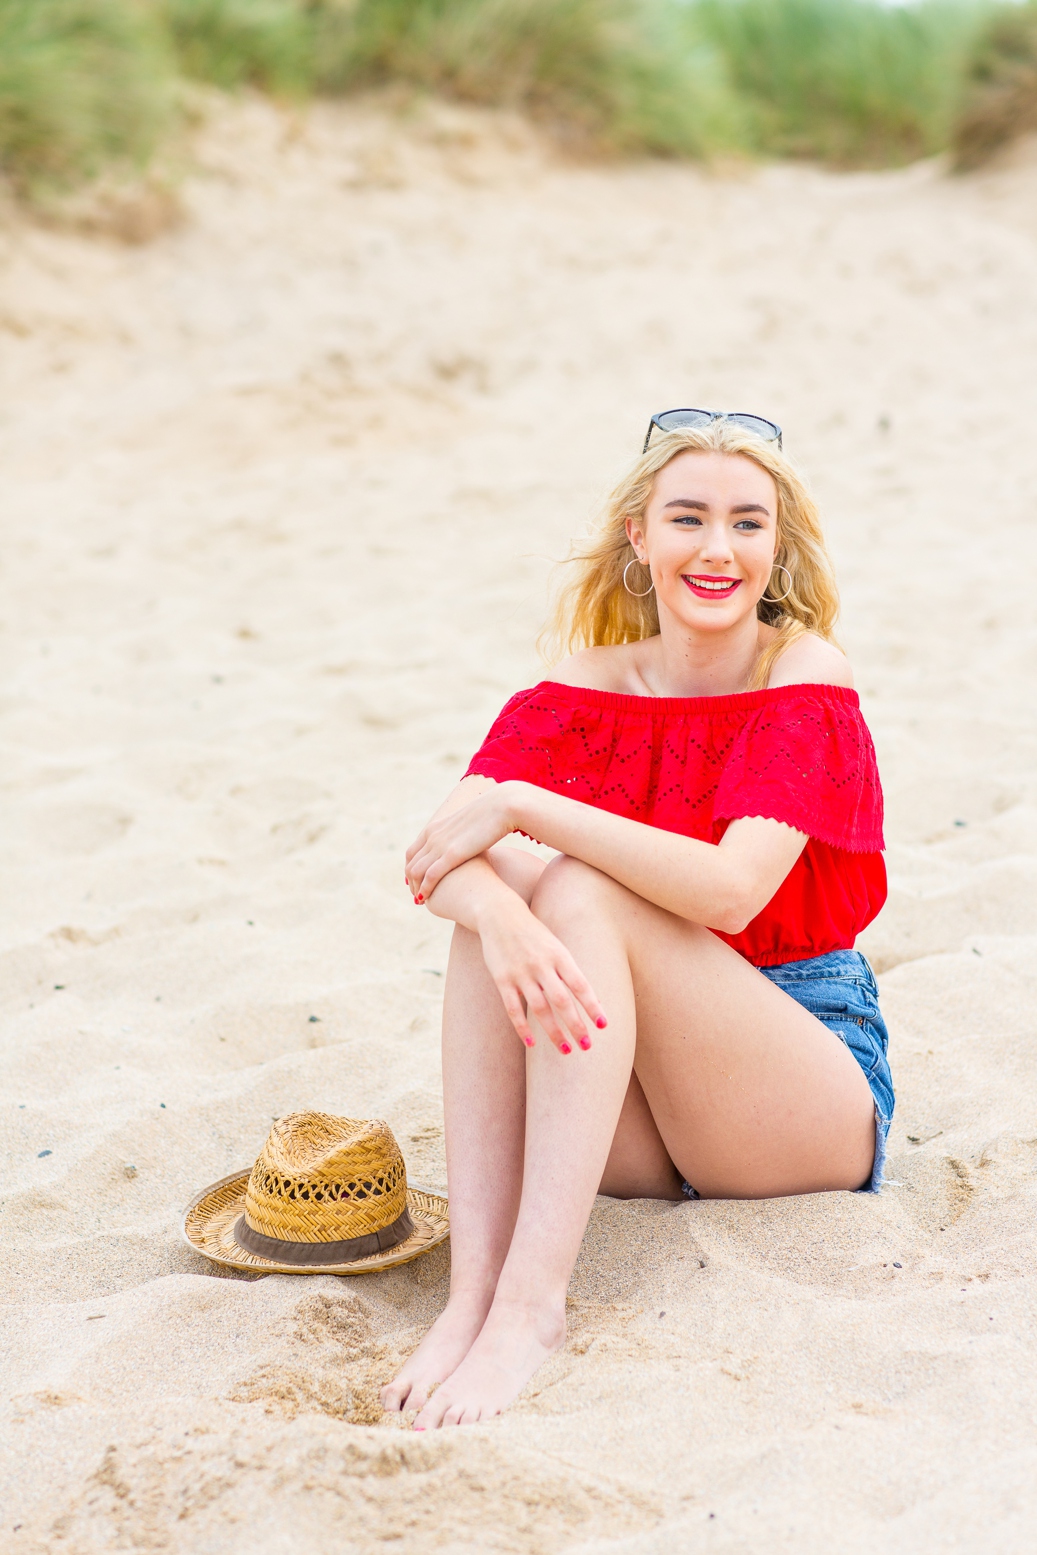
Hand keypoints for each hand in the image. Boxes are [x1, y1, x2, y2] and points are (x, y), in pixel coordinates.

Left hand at [406, 784, 519, 901]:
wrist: (503, 806)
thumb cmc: (493, 816)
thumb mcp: (469, 826)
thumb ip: (461, 836)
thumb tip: (465, 844)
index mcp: (435, 827)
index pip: (413, 851)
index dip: (411, 868)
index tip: (415, 882)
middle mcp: (432, 835)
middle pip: (410, 863)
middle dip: (411, 882)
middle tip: (417, 896)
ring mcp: (440, 844)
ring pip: (416, 871)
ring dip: (415, 888)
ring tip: (420, 901)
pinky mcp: (452, 854)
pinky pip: (430, 876)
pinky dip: (424, 889)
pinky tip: (424, 900)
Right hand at [476, 896, 606, 1053]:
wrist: (500, 915)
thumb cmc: (534, 934)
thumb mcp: (555, 946)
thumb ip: (568, 971)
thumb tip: (589, 999)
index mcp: (559, 955)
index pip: (580, 985)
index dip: (592, 1006)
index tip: (603, 1025)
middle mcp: (541, 965)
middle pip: (562, 1001)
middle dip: (576, 1025)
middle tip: (587, 1045)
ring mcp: (520, 973)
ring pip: (540, 1009)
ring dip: (554, 1032)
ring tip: (567, 1050)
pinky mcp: (502, 980)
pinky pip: (513, 1009)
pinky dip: (522, 1028)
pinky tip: (531, 1043)